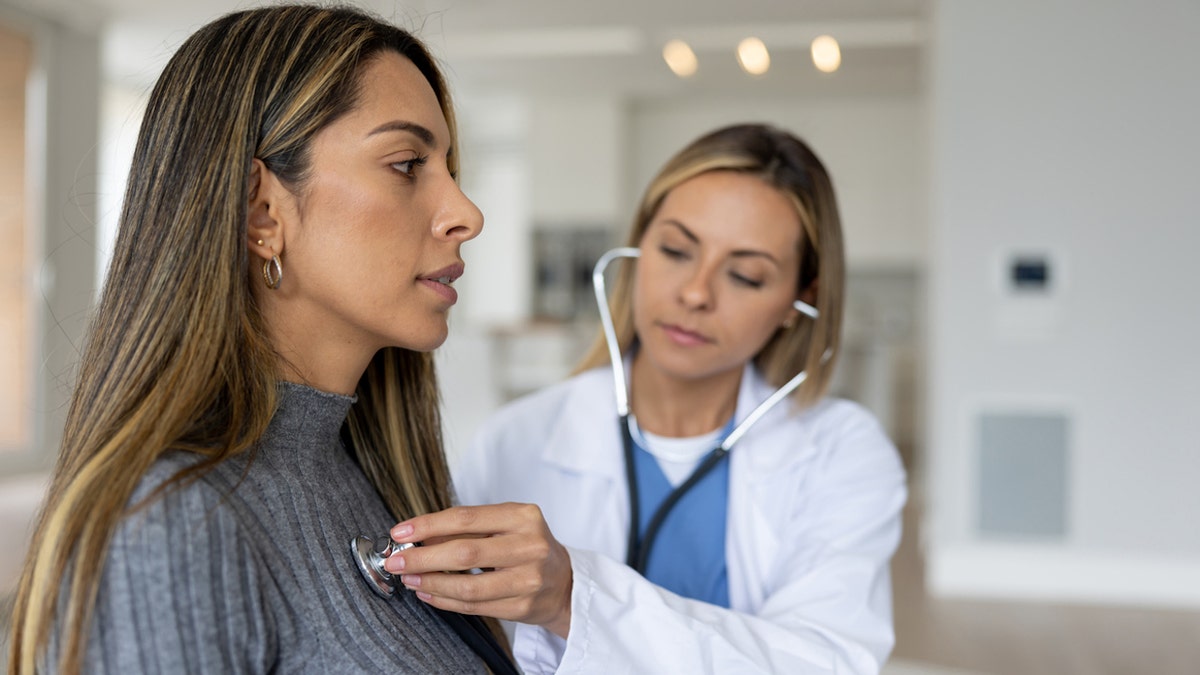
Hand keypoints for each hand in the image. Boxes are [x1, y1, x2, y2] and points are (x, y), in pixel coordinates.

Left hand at [383, 503, 573, 637]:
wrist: (564, 582)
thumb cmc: (527, 547)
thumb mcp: (505, 526)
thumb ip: (467, 529)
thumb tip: (418, 536)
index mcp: (524, 516)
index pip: (467, 518)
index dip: (429, 525)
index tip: (401, 532)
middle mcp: (530, 546)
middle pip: (465, 552)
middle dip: (422, 558)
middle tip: (397, 561)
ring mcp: (529, 579)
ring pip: (468, 586)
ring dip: (431, 583)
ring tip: (410, 579)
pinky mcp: (523, 607)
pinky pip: (475, 607)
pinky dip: (445, 601)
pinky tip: (429, 594)